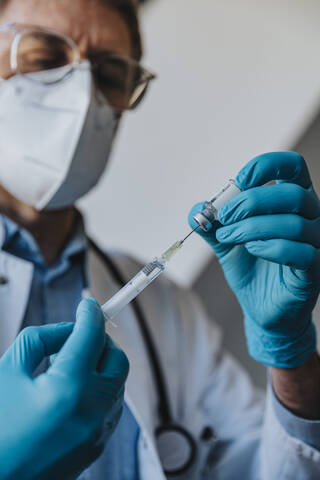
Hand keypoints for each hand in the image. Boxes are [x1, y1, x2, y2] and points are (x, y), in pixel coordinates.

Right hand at [0, 298, 128, 479]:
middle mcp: (92, 412)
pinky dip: (99, 389)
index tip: (88, 304)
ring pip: (116, 382)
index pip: (91, 336)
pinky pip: (110, 406)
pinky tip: (73, 390)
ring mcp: (98, 433)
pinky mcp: (97, 447)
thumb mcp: (7, 372)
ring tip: (69, 364)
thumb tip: (68, 330)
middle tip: (79, 335)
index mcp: (68, 390)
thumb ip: (41, 339)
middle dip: (101, 340)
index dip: (90, 314)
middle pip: (116, 359)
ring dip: (100, 365)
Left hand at [189, 152, 319, 367]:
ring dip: (252, 228)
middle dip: (251, 202)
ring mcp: (315, 244)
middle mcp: (310, 218)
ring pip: (293, 223)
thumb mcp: (226, 242)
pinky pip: (299, 252)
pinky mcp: (313, 270)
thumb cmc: (251, 269)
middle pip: (292, 194)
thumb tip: (196, 210)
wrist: (261, 308)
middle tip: (225, 217)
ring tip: (229, 237)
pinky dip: (270, 247)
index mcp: (291, 202)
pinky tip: (252, 251)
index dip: (267, 166)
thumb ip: (213, 224)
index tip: (239, 180)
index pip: (293, 167)